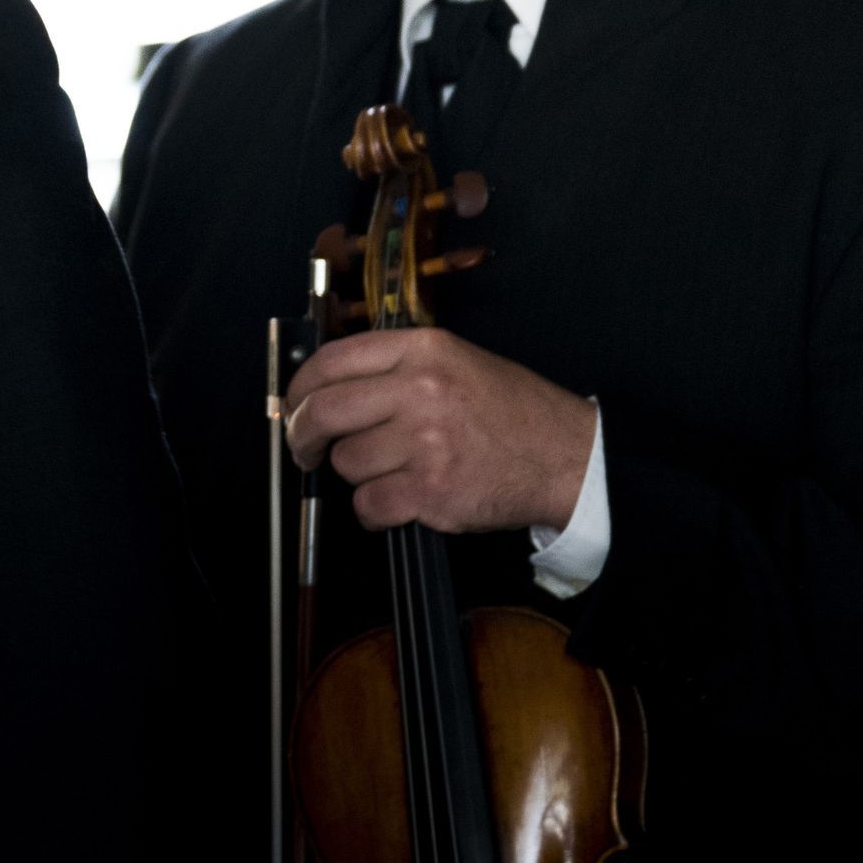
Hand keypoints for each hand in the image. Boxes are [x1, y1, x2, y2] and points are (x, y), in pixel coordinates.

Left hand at [286, 326, 594, 534]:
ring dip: (359, 475)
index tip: (294, 407)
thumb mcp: (457, 362)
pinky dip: (376, 511)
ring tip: (394, 471)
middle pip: (323, 412)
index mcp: (423, 351)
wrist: (568, 458)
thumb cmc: (510, 414)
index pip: (330, 361)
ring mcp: (425, 441)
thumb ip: (394, 368)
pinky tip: (401, 501)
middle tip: (306, 450)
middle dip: (302, 436)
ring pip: (346, 462)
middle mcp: (421, 390)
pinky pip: (368, 505)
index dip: (299, 389)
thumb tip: (324, 388)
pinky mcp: (431, 490)